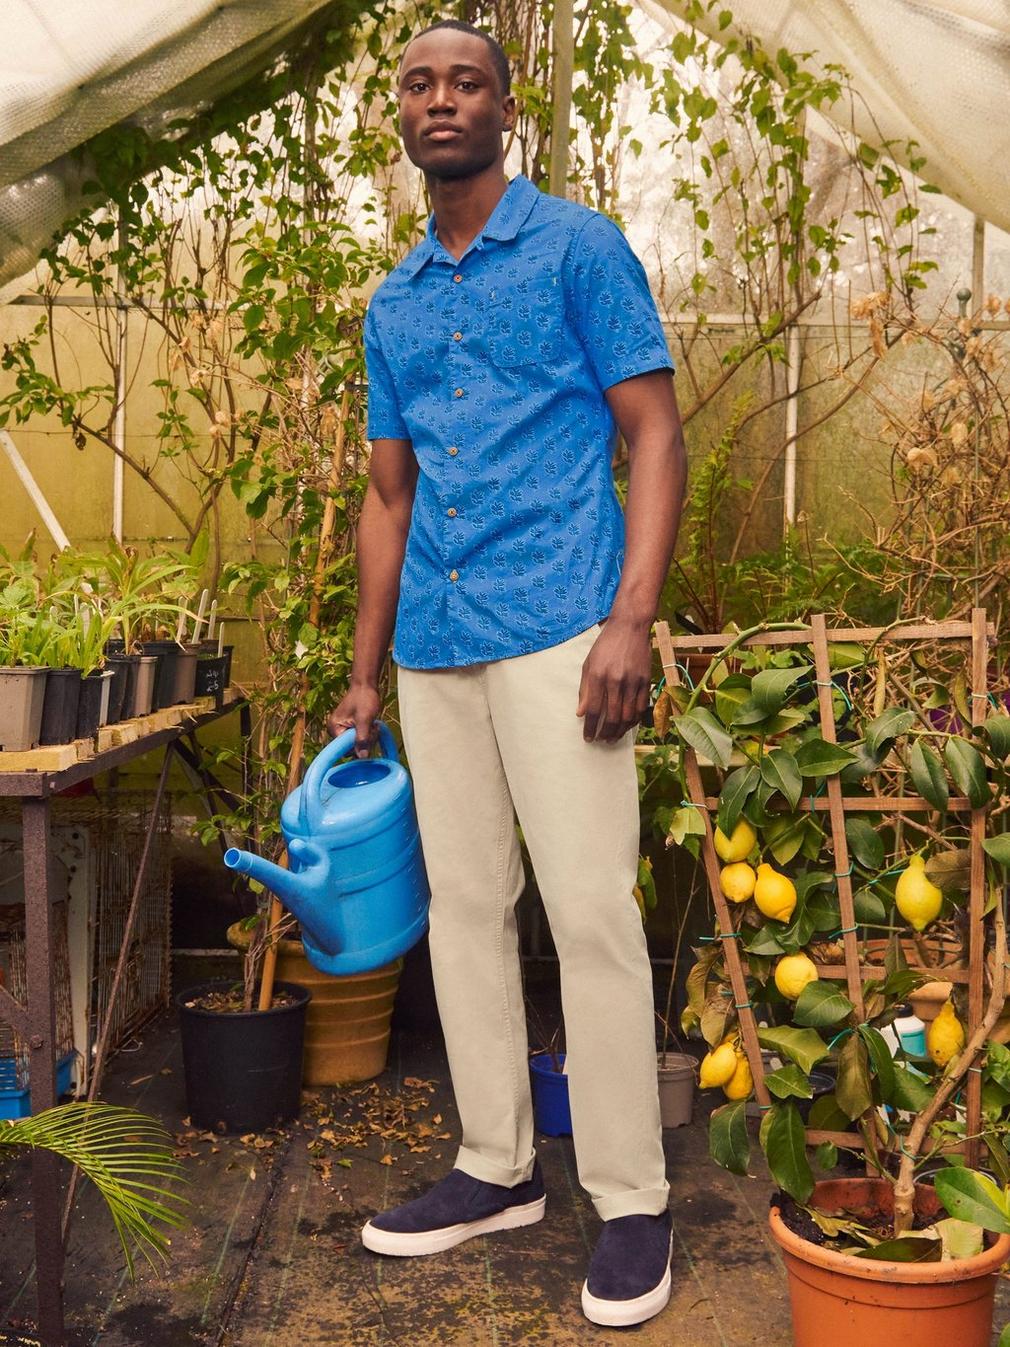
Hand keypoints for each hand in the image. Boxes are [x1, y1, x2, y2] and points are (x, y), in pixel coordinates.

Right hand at [326, 684, 380, 758]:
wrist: (366, 685)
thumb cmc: (364, 698)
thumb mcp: (364, 719)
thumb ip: (362, 738)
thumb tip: (362, 757)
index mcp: (334, 728)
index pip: (345, 749)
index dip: (359, 745)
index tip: (369, 734)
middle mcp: (335, 730)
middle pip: (351, 748)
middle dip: (365, 740)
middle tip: (373, 727)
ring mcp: (343, 729)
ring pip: (357, 744)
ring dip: (369, 737)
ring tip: (373, 724)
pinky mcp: (350, 728)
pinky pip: (360, 738)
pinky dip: (368, 734)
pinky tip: (372, 725)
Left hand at [576, 616, 651, 742]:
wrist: (630, 627)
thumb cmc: (605, 645)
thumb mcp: (588, 664)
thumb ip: (584, 690)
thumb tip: (581, 713)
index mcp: (599, 676)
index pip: (594, 710)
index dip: (591, 727)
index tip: (588, 738)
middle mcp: (616, 680)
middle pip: (613, 717)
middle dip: (606, 733)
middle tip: (601, 740)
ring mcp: (633, 681)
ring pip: (629, 715)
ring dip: (620, 731)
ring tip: (613, 738)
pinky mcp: (645, 680)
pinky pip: (641, 707)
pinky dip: (634, 720)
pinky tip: (627, 725)